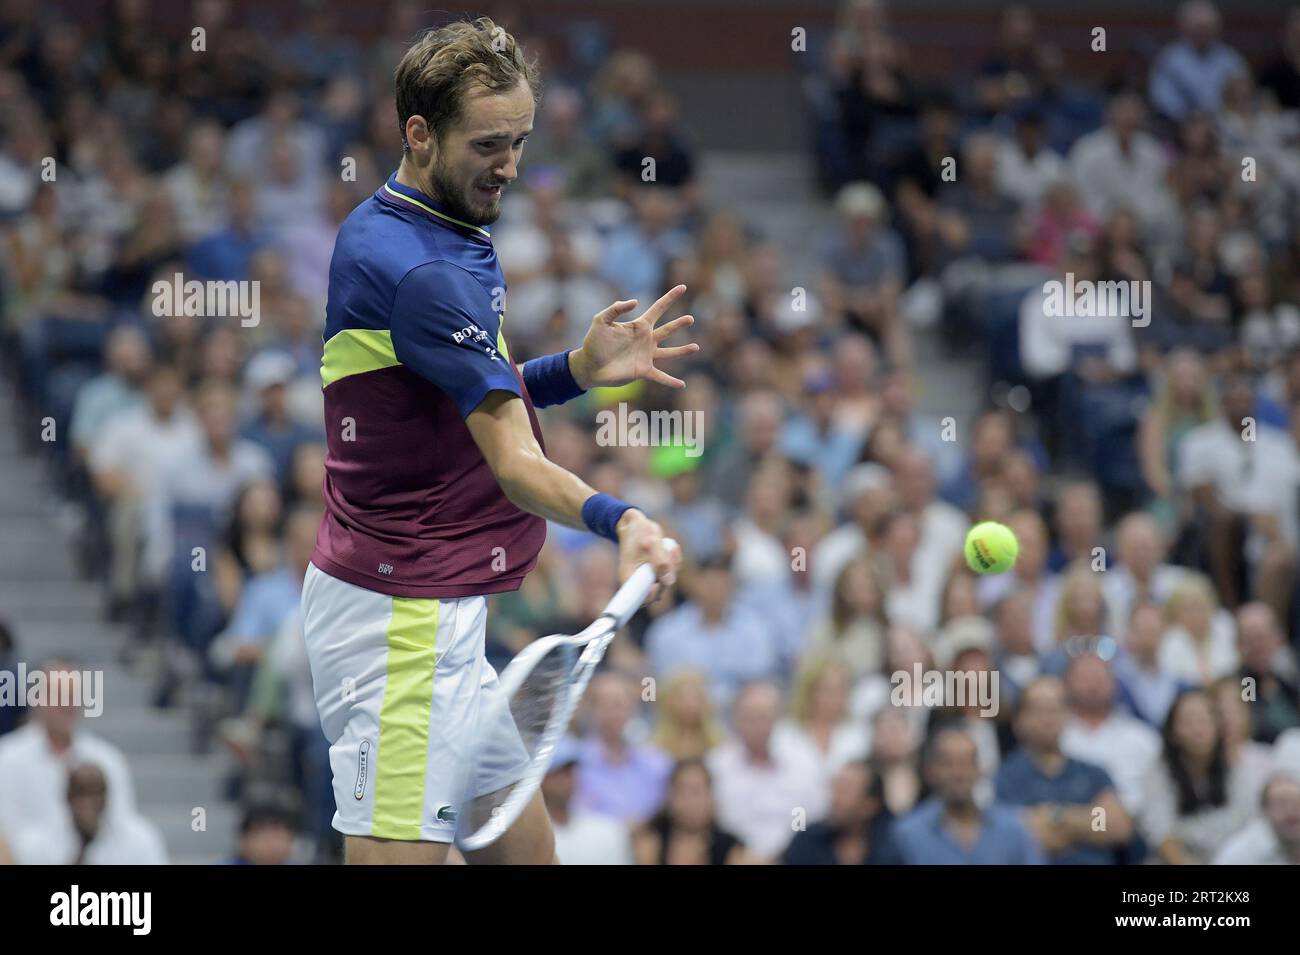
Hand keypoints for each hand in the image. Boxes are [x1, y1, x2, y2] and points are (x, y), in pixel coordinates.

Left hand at [569, 285, 698, 389]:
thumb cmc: (594, 342)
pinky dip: (670, 381)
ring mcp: (646, 356)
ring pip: (669, 352)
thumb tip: (636, 302)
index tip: (682, 287)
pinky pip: (660, 376)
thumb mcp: (601, 320)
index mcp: (639, 326)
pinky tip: (682, 384)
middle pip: (668, 330)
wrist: (589, 365)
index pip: (659, 308)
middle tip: (691, 318)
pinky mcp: (643, 371)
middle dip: (679, 324)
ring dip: (682, 350)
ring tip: (696, 347)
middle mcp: (646, 340)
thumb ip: (616, 308)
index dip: (670, 297)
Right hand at [615, 509, 679, 602]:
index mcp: (629, 578)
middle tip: (665, 552)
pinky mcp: (658, 570)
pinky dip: (674, 557)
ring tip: (664, 545)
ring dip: (672, 563)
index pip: (642, 599)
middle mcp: (639, 581)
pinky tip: (668, 545)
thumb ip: (660, 562)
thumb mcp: (650, 542)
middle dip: (667, 573)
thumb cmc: (638, 531)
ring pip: (668, 579)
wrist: (636, 523)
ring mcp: (649, 576)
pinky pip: (673, 569)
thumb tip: (668, 581)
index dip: (653, 594)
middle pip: (659, 590)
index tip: (658, 582)